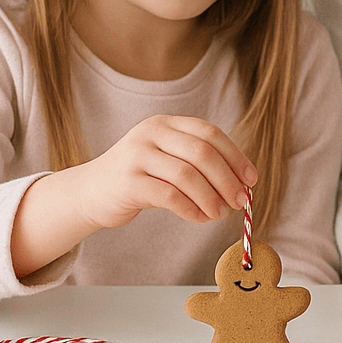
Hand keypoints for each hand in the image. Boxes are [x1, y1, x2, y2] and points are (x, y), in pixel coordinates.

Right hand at [70, 115, 255, 230]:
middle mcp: (151, 133)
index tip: (251, 179)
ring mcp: (136, 155)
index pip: (210, 133)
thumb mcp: (168, 161)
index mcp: (167, 123)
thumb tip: (242, 185)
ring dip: (211, 197)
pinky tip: (200, 218)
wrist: (90, 193)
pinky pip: (169, 196)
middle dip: (227, 179)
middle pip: (202, 152)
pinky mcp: (127, 182)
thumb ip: (199, 165)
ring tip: (221, 214)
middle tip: (241, 201)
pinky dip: (191, 209)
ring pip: (187, 175)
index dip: (235, 156)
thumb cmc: (140, 178)